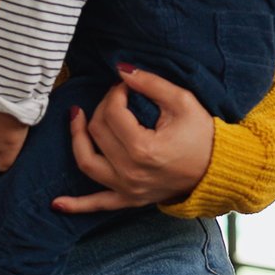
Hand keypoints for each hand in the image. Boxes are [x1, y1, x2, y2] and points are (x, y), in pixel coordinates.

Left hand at [52, 65, 213, 213]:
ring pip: (86, 161)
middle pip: (97, 131)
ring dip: (76, 138)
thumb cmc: (203, 135)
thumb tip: (120, 69)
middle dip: (102, 107)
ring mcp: (128, 189)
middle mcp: (131, 172)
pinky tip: (56, 203)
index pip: (113, 112)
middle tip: (115, 96)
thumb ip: (150, 83)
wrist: (218, 170)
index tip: (125, 85)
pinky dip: (76, 205)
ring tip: (75, 117)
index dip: (115, 92)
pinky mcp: (129, 200)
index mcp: (144, 148)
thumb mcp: (182, 102)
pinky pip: (97, 204)